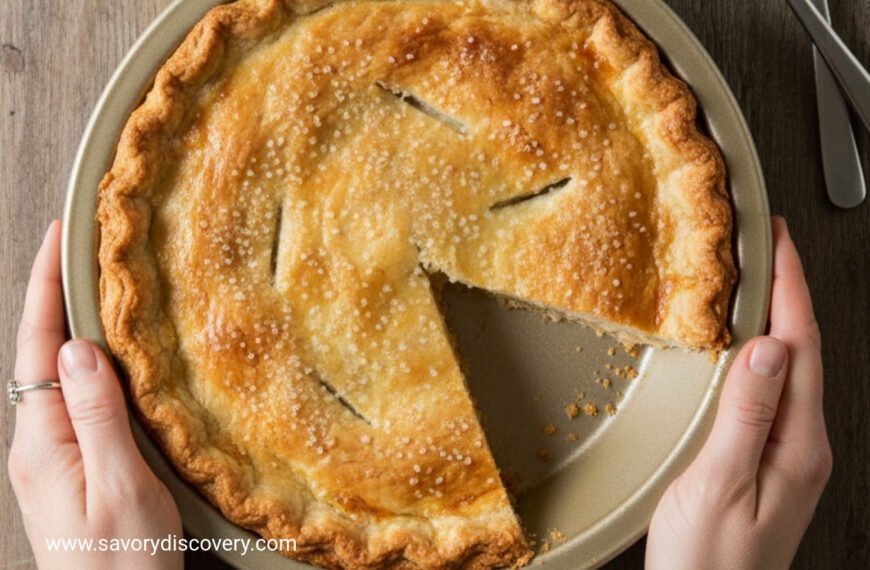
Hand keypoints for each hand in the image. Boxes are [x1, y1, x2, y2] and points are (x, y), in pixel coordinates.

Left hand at [8, 221, 182, 568]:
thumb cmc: (121, 563)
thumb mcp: (120, 487)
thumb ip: (97, 415)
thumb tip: (78, 347)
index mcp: (41, 443)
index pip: (37, 346)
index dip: (46, 287)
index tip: (60, 236)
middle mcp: (37, 444)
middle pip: (41, 353)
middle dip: (57, 296)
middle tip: (84, 249)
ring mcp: (51, 457)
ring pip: (59, 376)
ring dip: (75, 327)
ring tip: (100, 288)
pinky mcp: (72, 467)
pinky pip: (76, 400)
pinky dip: (92, 364)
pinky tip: (114, 357)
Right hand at [646, 216, 831, 568]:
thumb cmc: (710, 562)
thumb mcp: (720, 485)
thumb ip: (746, 416)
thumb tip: (767, 349)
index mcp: (797, 445)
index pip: (800, 346)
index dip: (790, 287)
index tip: (777, 242)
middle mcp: (801, 445)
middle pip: (802, 350)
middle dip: (788, 291)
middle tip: (767, 247)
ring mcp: (787, 454)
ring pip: (788, 368)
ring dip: (776, 318)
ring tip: (757, 282)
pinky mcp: (766, 460)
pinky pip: (772, 391)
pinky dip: (760, 353)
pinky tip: (742, 348)